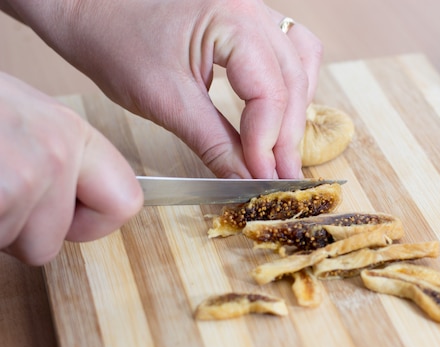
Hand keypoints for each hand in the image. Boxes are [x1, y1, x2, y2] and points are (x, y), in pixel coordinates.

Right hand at [0, 72, 142, 264]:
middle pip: (56, 240)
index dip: (91, 222)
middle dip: (19, 230)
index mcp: (72, 132)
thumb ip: (60, 160)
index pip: (126, 203)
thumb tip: (87, 207)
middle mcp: (56, 153)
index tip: (67, 216)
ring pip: (18, 247)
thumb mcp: (24, 121)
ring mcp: (22, 178)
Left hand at [11, 0, 322, 178]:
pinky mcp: (245, 19)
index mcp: (233, 19)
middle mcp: (252, 8)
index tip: (264, 180)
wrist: (85, 4)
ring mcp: (252, 9)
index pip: (270, 92)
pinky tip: (283, 109)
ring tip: (283, 150)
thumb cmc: (112, 38)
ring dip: (295, 110)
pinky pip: (288, 49)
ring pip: (299, 64)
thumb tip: (246, 179)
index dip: (269, 143)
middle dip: (286, 136)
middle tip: (282, 178)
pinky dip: (290, 84)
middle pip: (292, 81)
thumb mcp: (165, 100)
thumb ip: (214, 142)